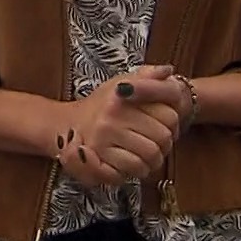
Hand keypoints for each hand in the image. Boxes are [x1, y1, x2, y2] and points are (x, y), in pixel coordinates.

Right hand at [52, 65, 183, 187]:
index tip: (166, 128)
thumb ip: (146, 76)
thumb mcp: (121, 82)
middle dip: (165, 146)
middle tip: (157, 147)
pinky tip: (134, 165)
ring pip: (150, 156)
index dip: (173, 125)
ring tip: (146, 158)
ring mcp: (104, 138)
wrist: (68, 124)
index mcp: (121, 95)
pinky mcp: (98, 159)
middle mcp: (112, 115)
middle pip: (163, 138)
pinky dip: (137, 171)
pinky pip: (133, 169)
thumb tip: (168, 70)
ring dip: (153, 161)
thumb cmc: (100, 105)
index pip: (169, 115)